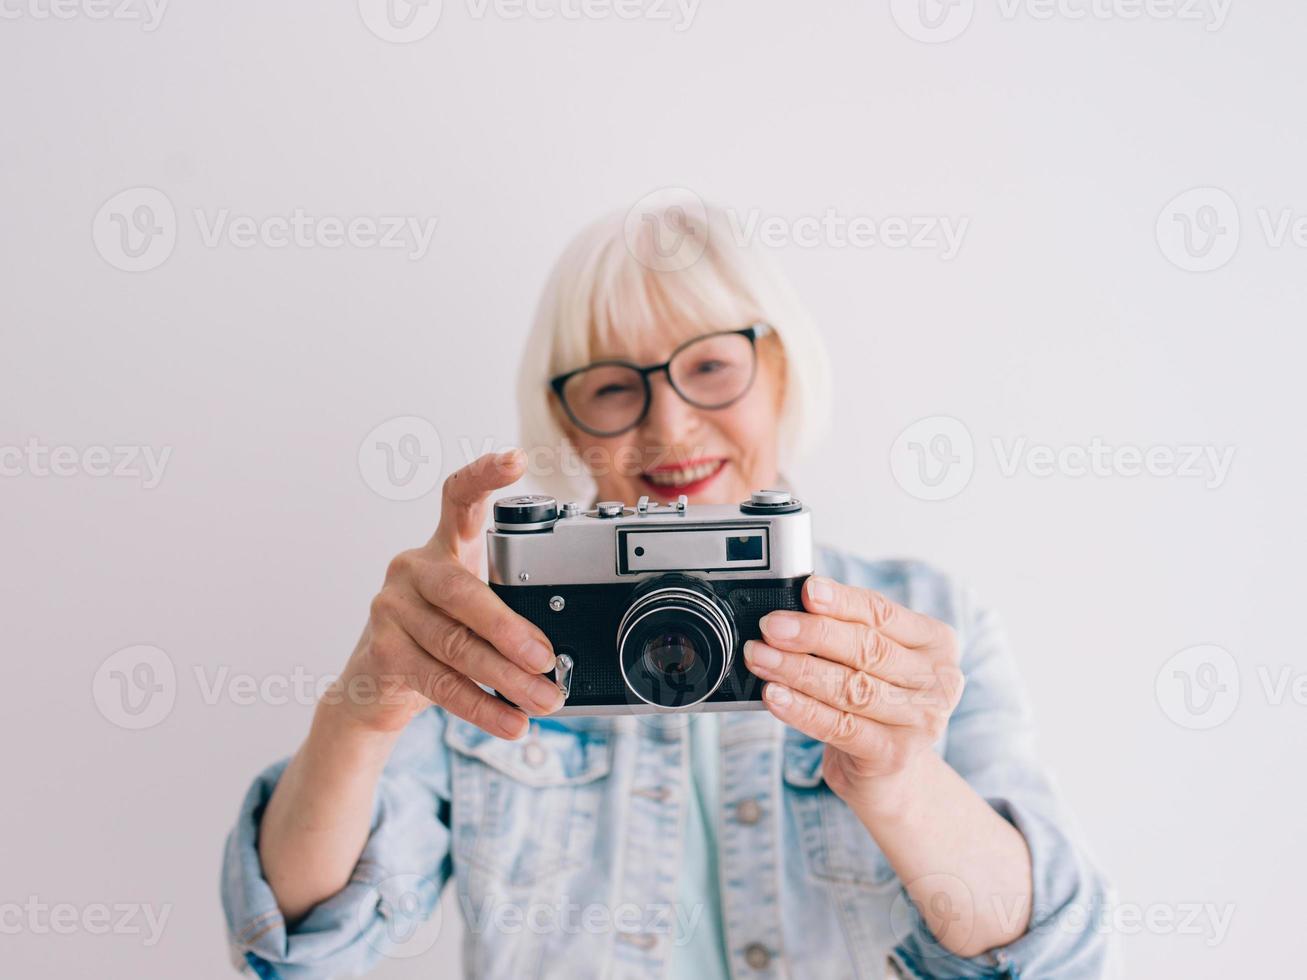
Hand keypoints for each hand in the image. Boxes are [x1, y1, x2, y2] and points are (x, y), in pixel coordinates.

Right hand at [328, 449, 564, 738]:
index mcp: (443, 546)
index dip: (484, 476)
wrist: (377, 687)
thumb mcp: (474, 612)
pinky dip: (482, 707)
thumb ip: (509, 611)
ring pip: (456, 645)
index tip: (515, 460)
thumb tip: (565, 648)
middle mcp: (412, 568)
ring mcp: (391, 609)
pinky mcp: (382, 651)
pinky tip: (510, 722)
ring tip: (544, 700)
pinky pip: (440, 682)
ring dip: (507, 679)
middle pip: (464, 593)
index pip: (458, 498)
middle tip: (548, 660)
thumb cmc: (440, 636)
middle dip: (511, 631)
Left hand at [744, 576, 964, 811]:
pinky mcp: (894, 755)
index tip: (807, 590)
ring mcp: (921, 721)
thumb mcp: (873, 660)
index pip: (883, 613)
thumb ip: (845, 630)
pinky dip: (802, 709)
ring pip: (851, 688)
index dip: (842, 601)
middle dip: (812, 635)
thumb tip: (791, 609)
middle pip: (867, 649)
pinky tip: (774, 696)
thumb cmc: (876, 700)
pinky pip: (840, 726)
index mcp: (936, 642)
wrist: (892, 773)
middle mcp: (937, 680)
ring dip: (798, 670)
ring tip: (760, 658)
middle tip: (771, 627)